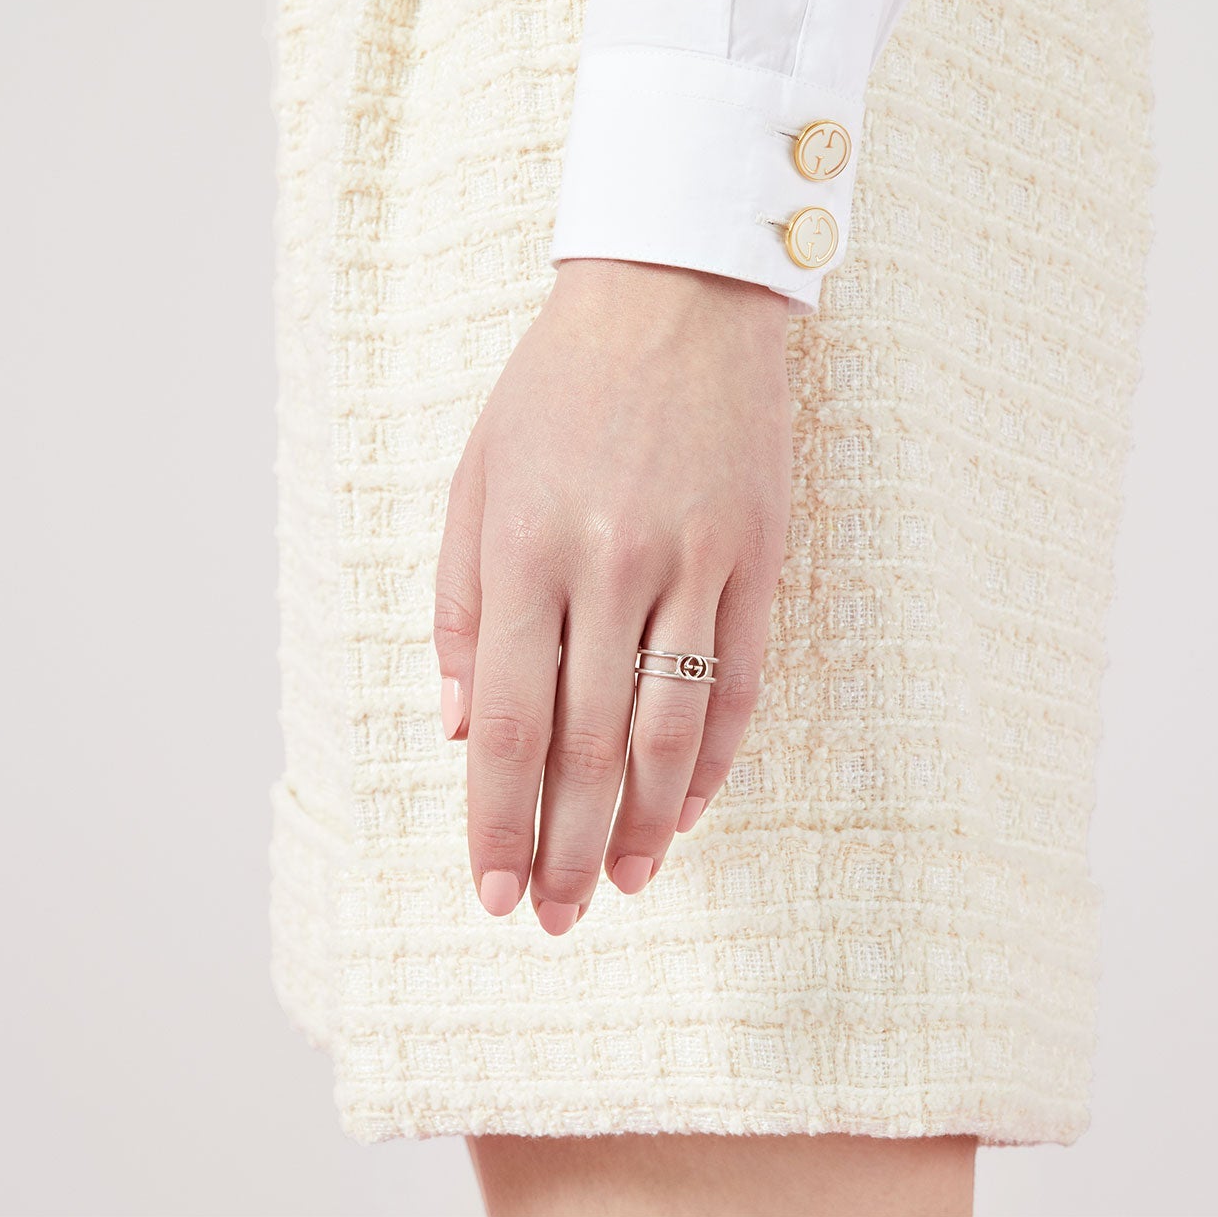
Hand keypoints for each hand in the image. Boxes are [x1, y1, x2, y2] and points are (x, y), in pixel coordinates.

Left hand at [432, 258, 792, 933]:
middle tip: (555, 918)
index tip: (494, 890)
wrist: (673, 297)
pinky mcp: (755, 556)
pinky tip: (687, 811)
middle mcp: (608, 567)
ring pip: (668, 731)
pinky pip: (739, 683)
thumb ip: (462, 606)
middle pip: (586, 746)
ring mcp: (692, 564)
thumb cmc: (557, 389)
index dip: (498, 820)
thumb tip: (462, 726)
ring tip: (621, 886)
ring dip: (642, 825)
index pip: (511, 722)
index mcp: (524, 549)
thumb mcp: (476, 478)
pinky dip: (714, 760)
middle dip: (565, 847)